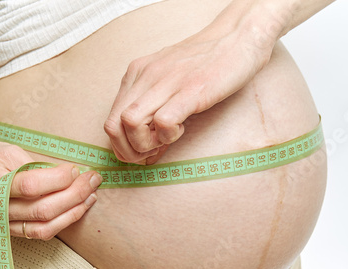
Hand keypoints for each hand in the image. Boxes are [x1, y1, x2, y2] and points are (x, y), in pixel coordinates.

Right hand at [0, 142, 101, 239]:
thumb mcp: (8, 150)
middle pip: (43, 209)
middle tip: (93, 180)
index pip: (31, 186)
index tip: (77, 169)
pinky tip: (77, 209)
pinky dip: (63, 223)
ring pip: (44, 227)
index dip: (59, 179)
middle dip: (75, 194)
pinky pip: (40, 233)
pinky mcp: (8, 232)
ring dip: (74, 212)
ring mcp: (0, 224)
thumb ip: (35, 165)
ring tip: (91, 196)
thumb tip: (69, 175)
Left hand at [104, 3, 276, 163]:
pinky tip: (183, 126)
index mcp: (135, 75)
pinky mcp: (190, 90)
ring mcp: (165, 82)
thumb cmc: (204, 64)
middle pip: (113, 126)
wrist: (238, 38)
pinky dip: (169, 135)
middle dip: (130, 150)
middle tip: (153, 150)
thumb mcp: (168, 83)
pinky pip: (163, 121)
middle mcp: (144, 76)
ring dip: (146, 143)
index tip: (143, 151)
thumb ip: (152, 111)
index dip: (122, 145)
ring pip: (130, 123)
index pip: (109, 121)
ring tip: (167, 137)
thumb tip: (145, 152)